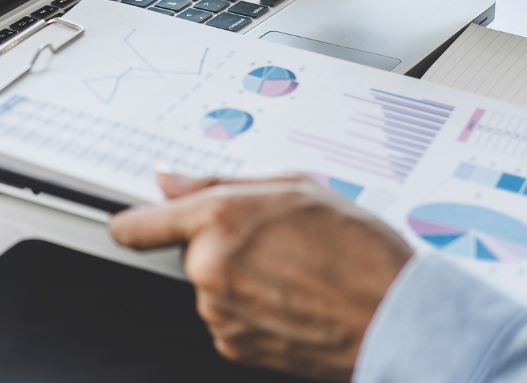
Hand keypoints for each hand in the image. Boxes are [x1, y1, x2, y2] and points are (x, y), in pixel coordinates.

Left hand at [109, 172, 412, 381]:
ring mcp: (219, 312)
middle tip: (274, 242)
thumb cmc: (358, 249)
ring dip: (241, 279)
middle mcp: (209, 268)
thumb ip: (220, 183)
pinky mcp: (234, 345)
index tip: (131, 223)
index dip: (133, 223)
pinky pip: (228, 318)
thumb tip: (171, 182)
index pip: (139, 224)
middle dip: (223, 246)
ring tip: (295, 272)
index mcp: (219, 219)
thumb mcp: (293, 187)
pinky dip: (252, 311)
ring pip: (212, 287)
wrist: (395, 315)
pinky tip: (292, 300)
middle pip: (191, 252)